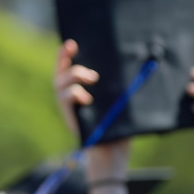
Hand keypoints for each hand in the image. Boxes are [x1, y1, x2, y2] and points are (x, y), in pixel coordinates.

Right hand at [54, 40, 130, 165]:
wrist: (113, 150)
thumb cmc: (117, 124)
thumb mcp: (117, 99)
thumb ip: (116, 84)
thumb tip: (135, 60)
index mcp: (81, 89)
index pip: (68, 67)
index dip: (66, 54)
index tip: (72, 43)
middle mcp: (70, 96)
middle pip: (58, 72)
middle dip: (63, 57)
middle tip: (73, 47)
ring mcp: (68, 106)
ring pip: (59, 83)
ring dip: (74, 75)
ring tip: (92, 79)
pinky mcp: (68, 115)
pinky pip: (65, 97)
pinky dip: (76, 93)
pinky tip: (88, 99)